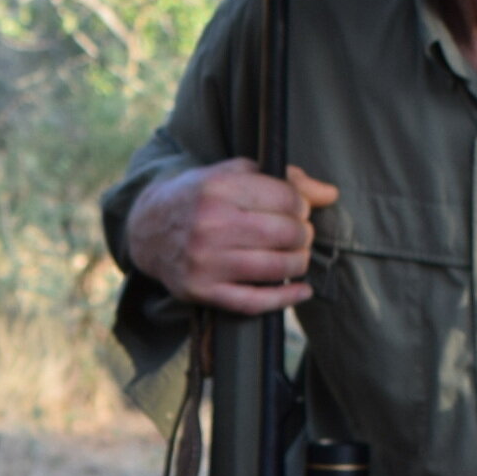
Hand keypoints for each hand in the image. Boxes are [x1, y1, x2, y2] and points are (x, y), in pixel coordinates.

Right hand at [125, 159, 335, 315]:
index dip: (302, 206)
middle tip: (298, 234)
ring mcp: (206, 261)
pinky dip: (285, 298)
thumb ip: (283, 179)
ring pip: (276, 267)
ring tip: (295, 256)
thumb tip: (329, 194)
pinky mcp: (203, 290)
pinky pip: (254, 302)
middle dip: (303, 234)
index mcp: (219, 189)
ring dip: (298, 262)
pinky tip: (301, 291)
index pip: (287, 199)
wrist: (147, 228)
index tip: (298, 210)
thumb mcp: (233, 173)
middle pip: (286, 233)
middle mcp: (211, 225)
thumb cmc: (198, 197)